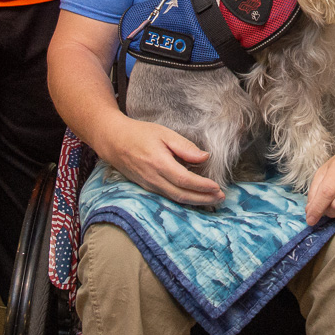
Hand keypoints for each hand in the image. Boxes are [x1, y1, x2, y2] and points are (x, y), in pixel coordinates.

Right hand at [101, 115, 225, 206]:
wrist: (113, 141)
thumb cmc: (139, 134)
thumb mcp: (164, 133)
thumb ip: (184, 147)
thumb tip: (205, 157)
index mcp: (159, 163)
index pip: (185, 180)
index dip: (203, 186)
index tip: (217, 187)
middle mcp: (154, 178)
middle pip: (182, 195)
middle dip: (203, 199)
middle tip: (221, 198)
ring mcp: (149, 185)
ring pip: (175, 199)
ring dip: (196, 201)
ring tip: (213, 199)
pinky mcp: (146, 188)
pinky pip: (168, 197)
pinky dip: (183, 199)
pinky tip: (194, 197)